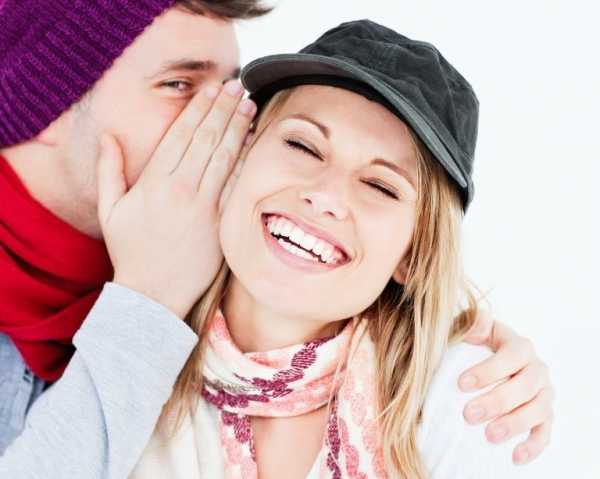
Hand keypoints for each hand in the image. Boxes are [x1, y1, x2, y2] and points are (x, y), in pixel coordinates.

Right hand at [96, 80, 256, 317]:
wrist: (152, 295)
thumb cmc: (130, 251)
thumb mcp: (111, 210)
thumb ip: (110, 170)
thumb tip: (108, 136)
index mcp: (155, 182)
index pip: (181, 134)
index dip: (199, 108)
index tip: (212, 88)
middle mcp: (182, 190)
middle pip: (207, 139)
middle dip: (223, 109)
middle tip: (238, 86)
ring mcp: (205, 207)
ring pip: (225, 158)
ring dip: (238, 127)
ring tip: (249, 104)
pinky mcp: (221, 224)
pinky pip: (236, 186)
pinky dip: (246, 161)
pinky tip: (253, 142)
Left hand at [459, 311, 553, 464]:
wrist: (482, 361)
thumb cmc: (471, 344)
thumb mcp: (467, 328)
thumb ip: (470, 322)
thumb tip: (478, 324)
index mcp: (519, 345)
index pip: (512, 355)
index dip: (489, 370)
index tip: (461, 384)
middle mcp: (537, 369)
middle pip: (526, 385)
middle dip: (497, 401)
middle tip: (469, 415)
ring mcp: (543, 394)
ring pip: (539, 410)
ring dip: (515, 424)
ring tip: (488, 435)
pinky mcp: (544, 416)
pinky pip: (545, 433)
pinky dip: (533, 446)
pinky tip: (515, 456)